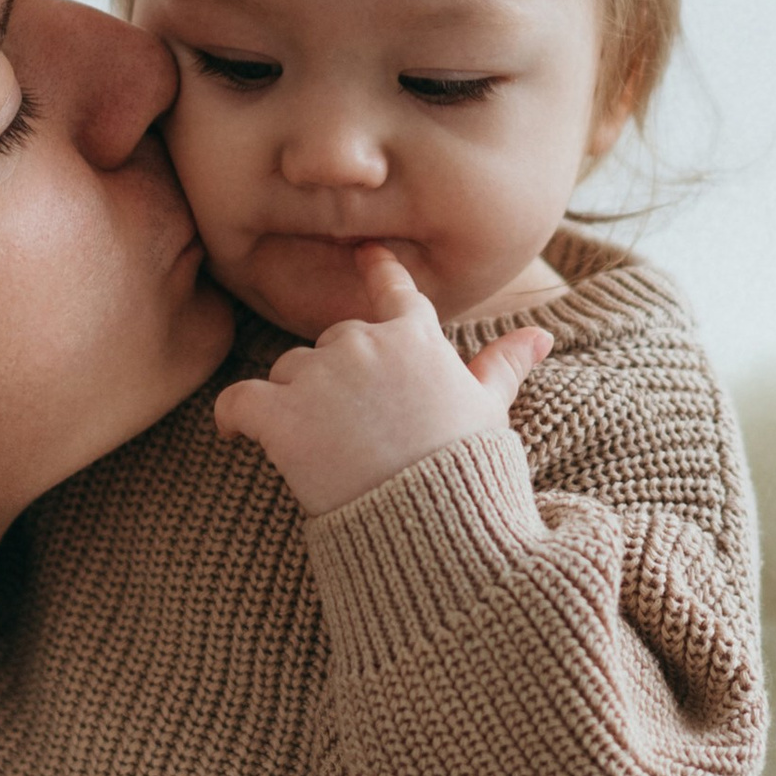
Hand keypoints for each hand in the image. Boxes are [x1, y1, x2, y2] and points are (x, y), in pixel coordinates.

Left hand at [212, 246, 547, 515]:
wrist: (435, 521)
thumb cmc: (468, 467)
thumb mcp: (490, 410)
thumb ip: (503, 366)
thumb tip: (542, 336)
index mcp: (415, 336)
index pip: (394, 291)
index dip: (379, 271)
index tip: (366, 254)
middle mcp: (363, 342)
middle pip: (333, 343)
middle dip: (338, 377)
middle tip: (357, 430)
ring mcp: (319, 376)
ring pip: (289, 372)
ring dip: (296, 401)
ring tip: (324, 449)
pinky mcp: (280, 415)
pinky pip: (239, 402)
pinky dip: (233, 417)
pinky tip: (234, 434)